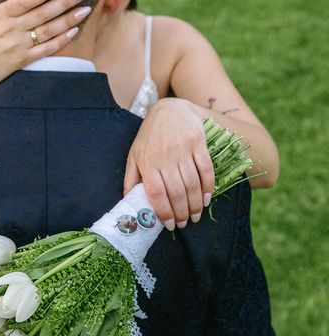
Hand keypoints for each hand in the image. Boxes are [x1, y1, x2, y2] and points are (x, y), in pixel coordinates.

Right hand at [0, 0, 92, 93]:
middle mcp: (10, 29)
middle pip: (43, 13)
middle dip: (65, 1)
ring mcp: (17, 46)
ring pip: (48, 30)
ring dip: (68, 19)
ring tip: (84, 9)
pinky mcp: (22, 61)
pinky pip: (45, 50)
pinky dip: (60, 41)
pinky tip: (74, 31)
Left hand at [123, 98, 214, 230]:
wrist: (169, 110)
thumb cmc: (149, 137)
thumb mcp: (134, 155)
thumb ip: (131, 178)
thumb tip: (127, 201)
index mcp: (147, 162)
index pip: (156, 193)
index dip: (164, 212)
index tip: (169, 225)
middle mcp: (164, 157)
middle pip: (176, 192)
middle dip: (181, 212)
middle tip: (184, 223)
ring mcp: (183, 149)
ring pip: (192, 183)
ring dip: (195, 204)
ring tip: (195, 216)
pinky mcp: (198, 143)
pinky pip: (206, 169)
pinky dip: (207, 187)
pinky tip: (206, 199)